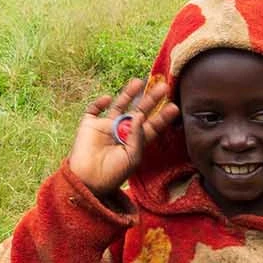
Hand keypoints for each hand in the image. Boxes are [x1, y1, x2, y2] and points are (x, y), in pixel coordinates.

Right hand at [68, 77, 176, 196]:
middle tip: (164, 87)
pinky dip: (99, 103)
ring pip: (119, 105)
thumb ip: (137, 137)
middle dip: (151, 100)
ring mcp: (106, 126)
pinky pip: (94, 109)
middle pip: (139, 111)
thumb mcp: (132, 157)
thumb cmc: (113, 174)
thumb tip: (139, 116)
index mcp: (135, 142)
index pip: (152, 126)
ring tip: (139, 81)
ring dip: (128, 94)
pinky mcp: (89, 124)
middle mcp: (122, 131)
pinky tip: (108, 99)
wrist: (88, 181)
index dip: (162, 117)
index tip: (174, 107)